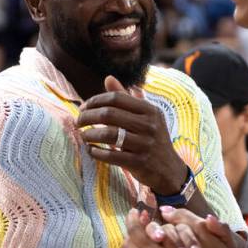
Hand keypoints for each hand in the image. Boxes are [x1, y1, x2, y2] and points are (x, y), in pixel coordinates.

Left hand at [77, 76, 189, 194]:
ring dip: (90, 135)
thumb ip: (126, 97)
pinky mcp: (139, 162)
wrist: (169, 169)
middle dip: (88, 117)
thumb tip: (108, 78)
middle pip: (109, 114)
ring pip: (108, 134)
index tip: (84, 107)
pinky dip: (96, 152)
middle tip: (78, 121)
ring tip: (83, 135)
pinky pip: (111, 155)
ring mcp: (145, 144)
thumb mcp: (145, 116)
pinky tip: (91, 150)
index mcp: (150, 110)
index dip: (96, 101)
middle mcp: (149, 125)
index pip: (117, 98)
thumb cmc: (152, 139)